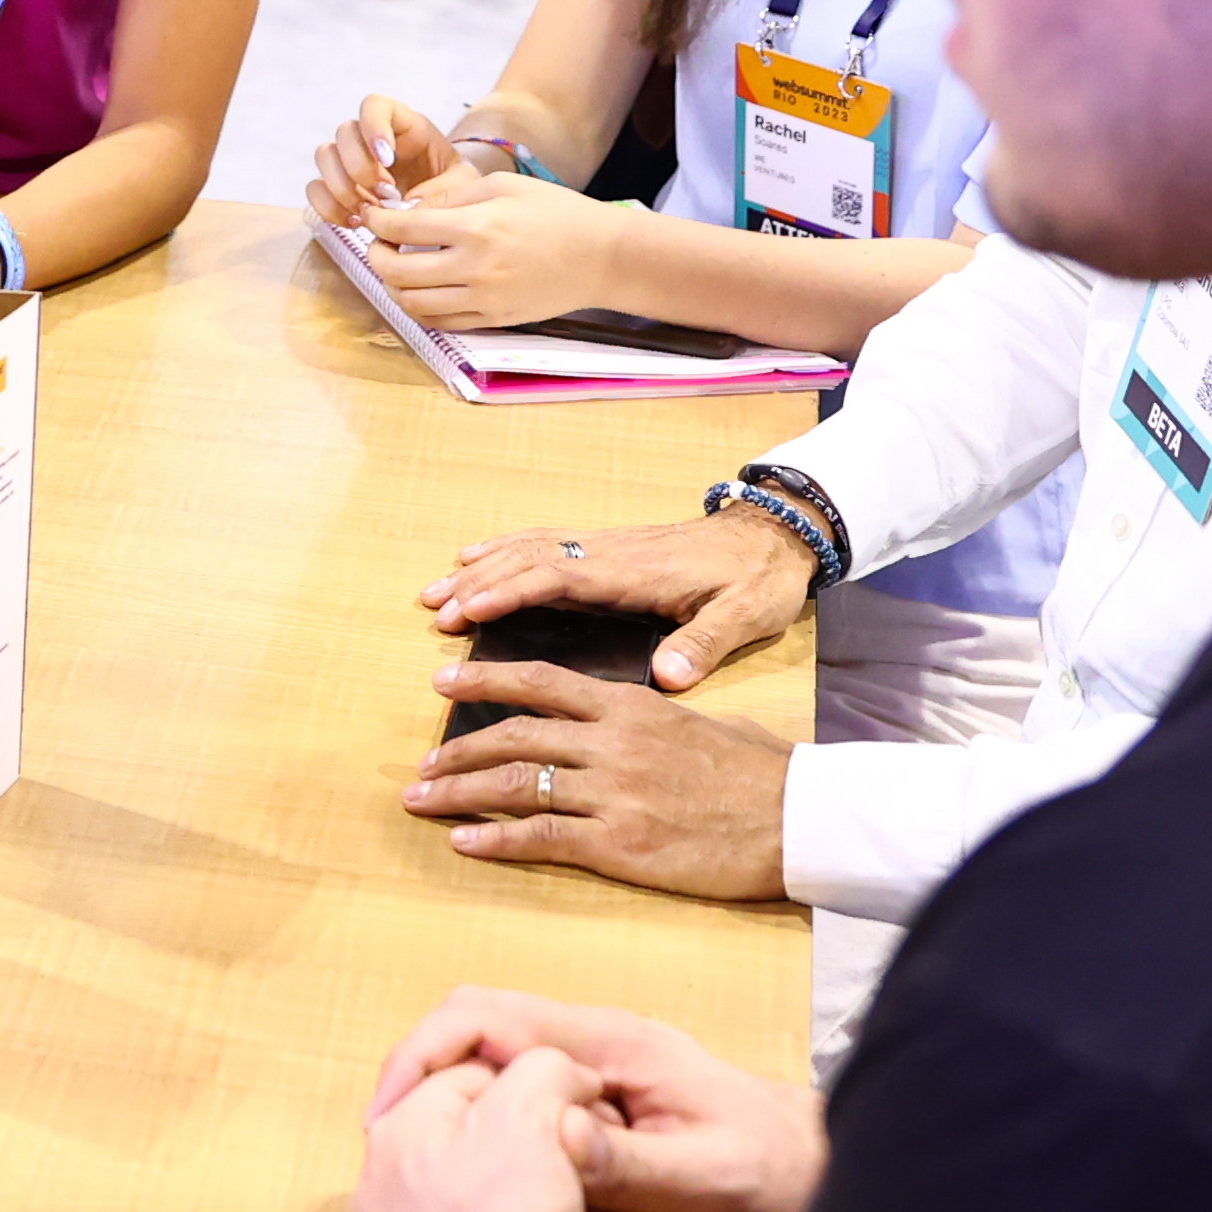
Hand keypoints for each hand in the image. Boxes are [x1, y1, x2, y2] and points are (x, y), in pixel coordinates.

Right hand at [308, 93, 461, 231]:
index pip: (374, 105)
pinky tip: (354, 221)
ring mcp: (350, 162)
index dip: (373, 126)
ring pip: (324, 156)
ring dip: (342, 187)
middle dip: (360, 167)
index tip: (387, 158)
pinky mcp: (339, 188)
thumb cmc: (456, 191)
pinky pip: (315, 189)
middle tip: (385, 195)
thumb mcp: (463, 186)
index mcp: (404, 125)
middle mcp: (371, 138)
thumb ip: (442, 190)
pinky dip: (329, 207)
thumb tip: (406, 205)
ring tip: (369, 211)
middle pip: (344, 132)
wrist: (446, 215)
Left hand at [355, 1025, 596, 1211]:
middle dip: (526, 1137)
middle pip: (470, 1131)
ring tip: (563, 1211)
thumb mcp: (530, 1124)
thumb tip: (558, 1074)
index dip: (540, 1080)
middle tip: (578, 1162)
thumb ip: (542, 1073)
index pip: (476, 1070)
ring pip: (468, 1186)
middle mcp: (379, 1178)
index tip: (588, 1110)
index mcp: (399, 1125)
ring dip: (517, 1188)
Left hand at [360, 165, 632, 330]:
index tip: (373, 216)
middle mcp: (476, 268)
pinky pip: (440, 322)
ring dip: (393, 286)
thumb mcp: (504, 186)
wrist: (601, 257)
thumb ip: (452, 197)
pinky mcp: (494, 320)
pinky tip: (420, 291)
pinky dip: (419, 308)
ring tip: (396, 269)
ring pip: (413, 303)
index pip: (405, 228)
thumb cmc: (556, 212)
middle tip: (379, 244)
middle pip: (398, 272)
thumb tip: (408, 209)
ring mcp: (484, 299)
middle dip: (377, 256)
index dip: (378, 222)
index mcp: (478, 228)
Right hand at [368, 989, 821, 1211]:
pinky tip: (504, 1205)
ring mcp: (595, 1081)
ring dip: (465, 1128)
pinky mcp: (598, 1117)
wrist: (828, 1187)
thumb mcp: (709, 1179)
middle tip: (400, 1162)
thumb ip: (631, 1162)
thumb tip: (549, 1135)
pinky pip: (525, 1121)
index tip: (386, 1121)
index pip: (487, 1016)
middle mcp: (595, 1050)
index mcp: (613, 1044)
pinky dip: (502, 1155)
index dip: (423, 1055)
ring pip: (496, 1081)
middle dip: (427, 1091)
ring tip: (441, 1189)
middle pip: (476, 1039)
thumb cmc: (778, 1179)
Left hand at [407, 665, 791, 901]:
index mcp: (630, 705)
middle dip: (455, 751)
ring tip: (422, 801)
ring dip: (459, 793)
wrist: (797, 820)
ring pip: (514, 785)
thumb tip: (637, 710)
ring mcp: (612, 793)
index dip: (483, 681)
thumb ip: (656, 715)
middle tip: (419, 766)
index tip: (442, 682)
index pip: (539, 684)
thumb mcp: (705, 722)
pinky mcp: (618, 845)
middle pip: (513, 736)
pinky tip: (462, 842)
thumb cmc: (761, 773)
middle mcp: (612, 742)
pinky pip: (540, 838)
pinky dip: (494, 840)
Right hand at [425, 506, 816, 690]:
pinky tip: (476, 559)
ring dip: (480, 567)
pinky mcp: (609, 548)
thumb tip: (668, 676)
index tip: (468, 612)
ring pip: (529, 549)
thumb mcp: (745, 615)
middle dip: (478, 584)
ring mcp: (606, 547)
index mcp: (634, 573)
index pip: (558, 577)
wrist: (777, 536)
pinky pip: (544, 544)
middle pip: (529, 560)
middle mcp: (610, 553)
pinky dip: (503, 550)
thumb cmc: (759, 580)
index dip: (509, 592)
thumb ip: (704, 643)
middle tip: (435, 612)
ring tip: (435, 591)